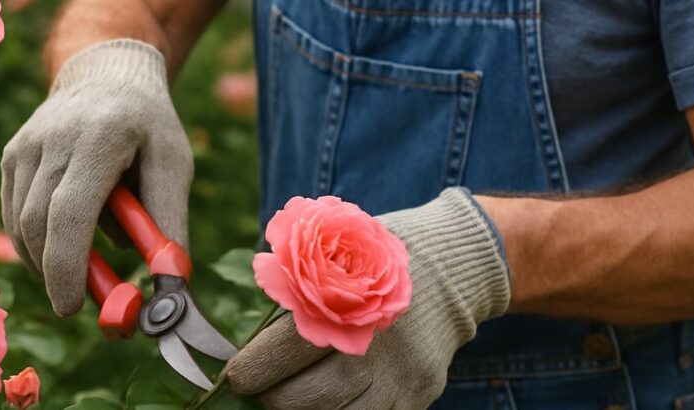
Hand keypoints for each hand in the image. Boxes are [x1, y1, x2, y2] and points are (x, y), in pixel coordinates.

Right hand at [1, 39, 192, 315]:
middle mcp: (52, 139)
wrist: (106, 74)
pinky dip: (37, 242)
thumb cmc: (148, 127)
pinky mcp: (11, 156)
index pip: (69, 213)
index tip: (73, 307)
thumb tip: (169, 284)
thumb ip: (169, 223)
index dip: (66, 267)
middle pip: (39, 225)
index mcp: (99, 137)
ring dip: (50, 258)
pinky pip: (15, 215)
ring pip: (22, 225)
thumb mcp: (175, 166)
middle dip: (56, 275)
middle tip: (82, 302)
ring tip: (84, 257)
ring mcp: (24, 146)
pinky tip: (64, 240)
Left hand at [227, 189, 511, 408]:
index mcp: (355, 308)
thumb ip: (297, 288)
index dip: (254, 370)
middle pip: (310, 398)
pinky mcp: (418, 398)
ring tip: (287, 397)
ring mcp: (403, 381)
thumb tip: (246, 331)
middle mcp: (382, 351)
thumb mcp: (337, 253)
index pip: (289, 351)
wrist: (458, 267)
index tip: (235, 376)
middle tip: (257, 389)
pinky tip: (323, 405)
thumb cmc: (378, 254)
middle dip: (274, 399)